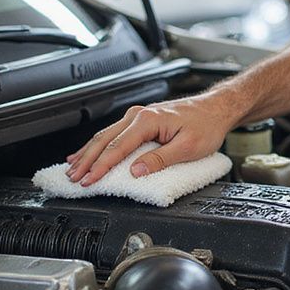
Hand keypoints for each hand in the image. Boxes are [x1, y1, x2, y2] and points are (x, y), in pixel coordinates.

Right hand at [65, 92, 238, 184]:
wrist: (217, 108)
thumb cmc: (207, 125)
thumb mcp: (188, 147)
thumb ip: (160, 159)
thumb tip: (136, 171)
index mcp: (149, 120)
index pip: (118, 147)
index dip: (101, 166)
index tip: (89, 181)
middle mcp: (140, 115)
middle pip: (105, 139)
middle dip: (86, 160)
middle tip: (73, 179)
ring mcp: (139, 116)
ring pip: (106, 135)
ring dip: (88, 153)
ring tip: (72, 168)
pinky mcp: (142, 120)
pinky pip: (114, 134)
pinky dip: (98, 145)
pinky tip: (86, 152)